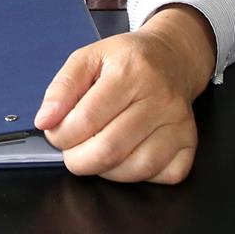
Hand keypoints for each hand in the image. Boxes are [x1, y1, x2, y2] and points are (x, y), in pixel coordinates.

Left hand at [33, 4, 215, 184]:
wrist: (172, 57)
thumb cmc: (127, 60)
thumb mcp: (87, 58)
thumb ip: (62, 87)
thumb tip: (45, 120)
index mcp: (130, 71)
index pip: (85, 120)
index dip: (61, 135)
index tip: (56, 132)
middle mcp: (159, 97)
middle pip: (109, 149)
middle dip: (78, 159)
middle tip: (72, 150)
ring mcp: (178, 122)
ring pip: (134, 168)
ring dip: (104, 170)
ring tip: (96, 151)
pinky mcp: (189, 142)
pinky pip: (160, 176)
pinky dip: (136, 175)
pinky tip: (126, 156)